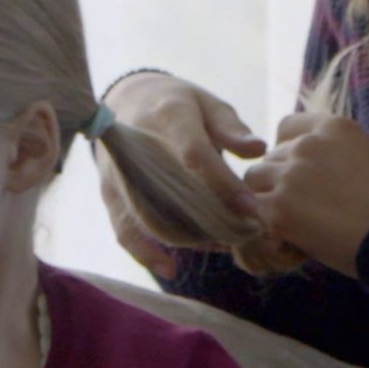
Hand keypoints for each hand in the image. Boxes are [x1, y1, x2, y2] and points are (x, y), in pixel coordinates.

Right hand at [98, 72, 269, 281]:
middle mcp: (138, 148)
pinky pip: (124, 231)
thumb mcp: (207, 103)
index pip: (195, 155)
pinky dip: (145, 254)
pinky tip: (171, 267)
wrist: (126, 99)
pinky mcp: (110, 194)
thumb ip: (231, 128)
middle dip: (210, 220)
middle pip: (172, 194)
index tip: (250, 207)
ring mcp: (120, 174)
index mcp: (169, 118)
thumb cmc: (178, 103)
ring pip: (151, 219)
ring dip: (188, 238)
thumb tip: (258, 150)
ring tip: (222, 244)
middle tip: (243, 234)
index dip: (223, 184)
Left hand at [242, 112, 368, 279]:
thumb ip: (333, 154)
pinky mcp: (279, 207)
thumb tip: (307, 171)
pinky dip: (262, 224)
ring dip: (266, 200)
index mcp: (333, 127)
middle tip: (300, 208)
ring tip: (290, 222)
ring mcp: (290, 174)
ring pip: (254, 181)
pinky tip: (282, 238)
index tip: (297, 171)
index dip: (287, 149)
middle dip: (279, 180)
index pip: (287, 127)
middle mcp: (308, 144)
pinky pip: (252, 210)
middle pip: (270, 158)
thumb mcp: (366, 159)